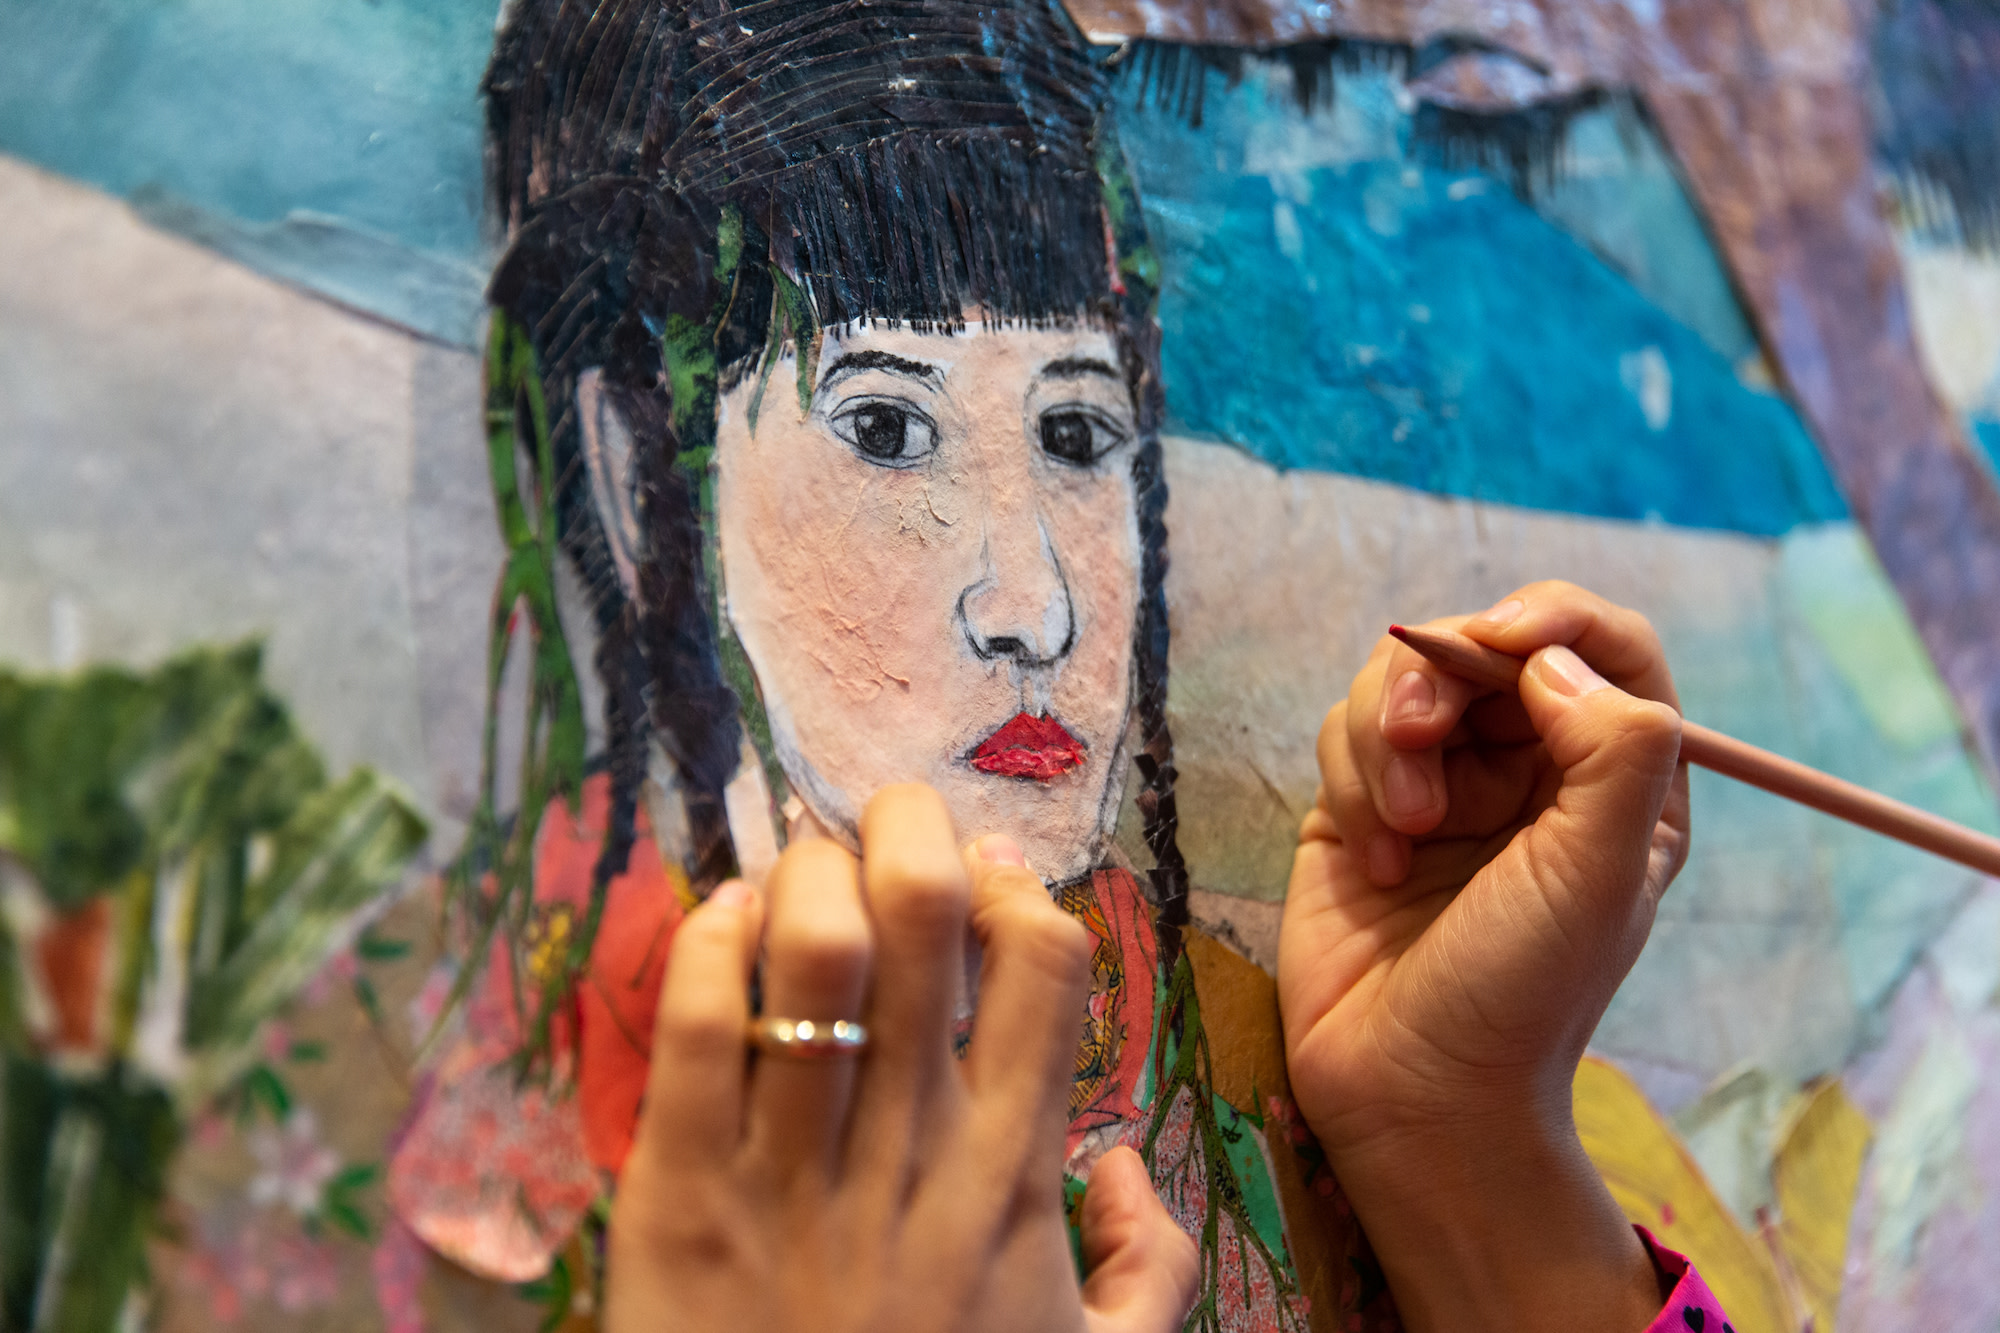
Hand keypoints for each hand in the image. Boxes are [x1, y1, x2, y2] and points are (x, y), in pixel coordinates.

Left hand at [606, 784, 1195, 1332]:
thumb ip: (1148, 1274)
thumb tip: (1124, 1166)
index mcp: (1015, 1182)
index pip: (1044, 969)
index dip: (1018, 890)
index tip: (986, 875)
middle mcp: (913, 1155)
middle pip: (922, 928)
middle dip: (909, 832)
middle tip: (887, 818)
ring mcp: (792, 1173)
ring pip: (811, 956)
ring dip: (811, 874)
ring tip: (803, 866)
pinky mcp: (677, 1197)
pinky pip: (694, 1032)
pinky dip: (708, 944)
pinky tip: (724, 917)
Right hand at [1279, 582, 1688, 1330]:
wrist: (1414, 1093)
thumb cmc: (1523, 995)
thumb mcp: (1600, 871)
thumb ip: (1612, 748)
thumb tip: (1548, 659)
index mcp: (1611, 779)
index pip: (1604, 647)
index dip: (1554, 617)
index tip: (1501, 637)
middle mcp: (1528, 771)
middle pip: (1483, 648)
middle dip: (1440, 675)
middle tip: (1417, 737)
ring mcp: (1440, 786)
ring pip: (1400, 681)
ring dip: (1386, 739)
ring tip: (1399, 828)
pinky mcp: (1360, 807)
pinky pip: (1345, 733)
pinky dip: (1353, 782)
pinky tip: (1375, 858)